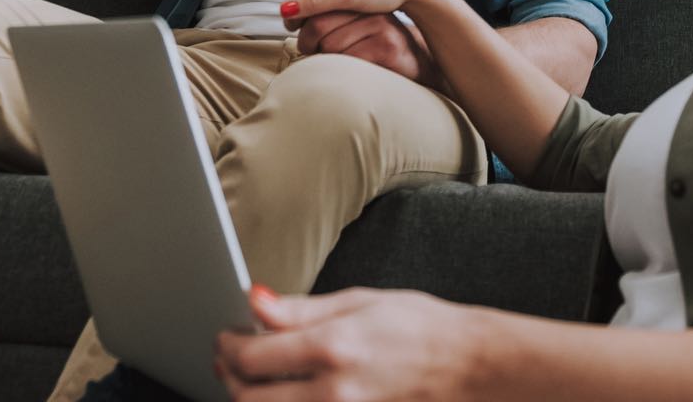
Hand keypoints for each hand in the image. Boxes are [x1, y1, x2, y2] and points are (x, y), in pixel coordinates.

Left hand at [216, 285, 477, 401]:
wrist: (466, 366)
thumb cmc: (419, 326)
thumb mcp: (361, 300)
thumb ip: (302, 308)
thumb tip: (256, 300)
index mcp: (334, 346)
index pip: (254, 355)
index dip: (229, 344)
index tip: (227, 333)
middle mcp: (332, 391)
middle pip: (250, 397)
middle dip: (231, 375)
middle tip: (231, 354)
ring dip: (250, 397)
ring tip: (253, 376)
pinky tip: (284, 393)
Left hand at [293, 9, 439, 84]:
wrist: (418, 62)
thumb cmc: (378, 46)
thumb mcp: (357, 25)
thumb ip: (332, 18)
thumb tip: (292, 17)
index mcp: (361, 2)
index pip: (320, 5)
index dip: (304, 22)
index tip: (302, 34)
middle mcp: (370, 10)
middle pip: (320, 24)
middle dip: (307, 42)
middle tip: (309, 50)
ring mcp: (380, 29)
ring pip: (330, 45)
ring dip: (323, 59)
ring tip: (332, 62)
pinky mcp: (386, 49)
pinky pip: (347, 60)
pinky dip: (341, 69)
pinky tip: (350, 70)